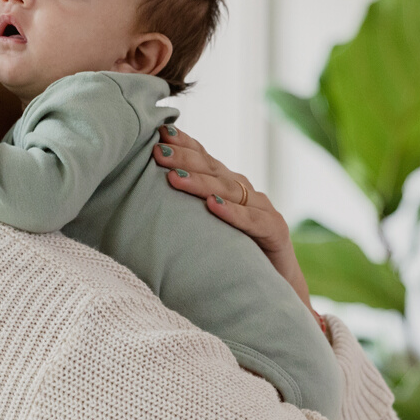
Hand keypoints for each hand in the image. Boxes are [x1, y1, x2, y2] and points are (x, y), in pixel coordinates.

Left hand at [152, 125, 312, 312]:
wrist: (277, 287)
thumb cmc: (235, 256)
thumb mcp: (206, 228)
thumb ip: (185, 211)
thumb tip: (142, 199)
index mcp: (227, 186)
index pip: (204, 158)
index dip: (184, 144)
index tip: (158, 133)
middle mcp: (244, 191)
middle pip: (212, 169)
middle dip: (184, 158)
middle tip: (158, 152)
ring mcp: (262, 209)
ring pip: (229, 190)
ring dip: (201, 183)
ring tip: (175, 179)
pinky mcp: (275, 230)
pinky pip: (252, 220)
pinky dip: (232, 212)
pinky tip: (213, 206)